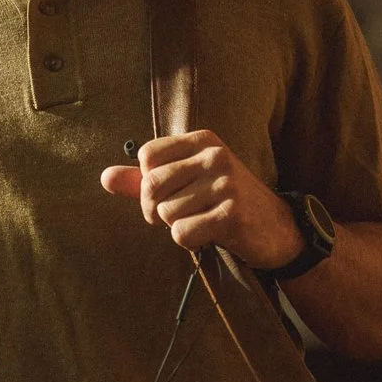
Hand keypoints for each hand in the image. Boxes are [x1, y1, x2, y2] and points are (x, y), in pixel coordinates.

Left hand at [98, 130, 305, 268]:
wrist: (277, 227)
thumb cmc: (225, 202)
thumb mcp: (188, 181)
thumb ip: (144, 179)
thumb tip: (105, 177)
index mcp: (202, 140)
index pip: (147, 157)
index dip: (147, 183)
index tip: (167, 194)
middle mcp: (214, 156)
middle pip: (151, 186)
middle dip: (154, 210)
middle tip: (176, 217)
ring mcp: (225, 184)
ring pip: (167, 213)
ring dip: (176, 227)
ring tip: (200, 222)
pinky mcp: (231, 214)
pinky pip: (182, 233)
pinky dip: (189, 241)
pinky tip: (209, 235)